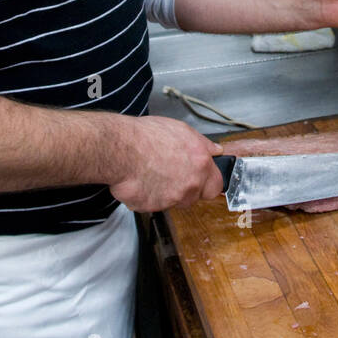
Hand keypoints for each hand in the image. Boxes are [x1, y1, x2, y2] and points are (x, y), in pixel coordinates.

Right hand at [109, 115, 223, 211]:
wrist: (121, 149)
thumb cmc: (147, 136)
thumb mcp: (181, 129)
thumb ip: (203, 144)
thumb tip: (215, 150)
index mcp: (200, 165)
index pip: (216, 185)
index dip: (208, 182)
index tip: (202, 178)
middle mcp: (190, 185)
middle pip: (195, 196)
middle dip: (187, 189)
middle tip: (171, 173)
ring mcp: (171, 199)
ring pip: (173, 201)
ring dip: (166, 192)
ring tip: (152, 173)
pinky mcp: (152, 208)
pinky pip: (153, 204)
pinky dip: (148, 196)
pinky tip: (141, 180)